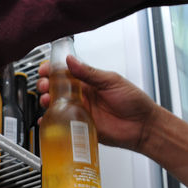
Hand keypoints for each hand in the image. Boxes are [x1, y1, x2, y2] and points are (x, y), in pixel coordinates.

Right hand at [37, 55, 187, 187]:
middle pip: (56, 88)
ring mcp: (80, 111)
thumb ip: (90, 72)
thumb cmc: (134, 102)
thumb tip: (71, 60)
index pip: (66, 72)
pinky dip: (51, 122)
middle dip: (46, 85)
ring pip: (57, 105)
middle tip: (44, 86)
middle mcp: (82, 95)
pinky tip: (47, 120)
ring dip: (47, 101)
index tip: (45, 69)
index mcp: (89, 81)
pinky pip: (62, 124)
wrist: (143, 127)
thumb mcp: (111, 81)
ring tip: (47, 100)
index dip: (53, 69)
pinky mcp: (80, 127)